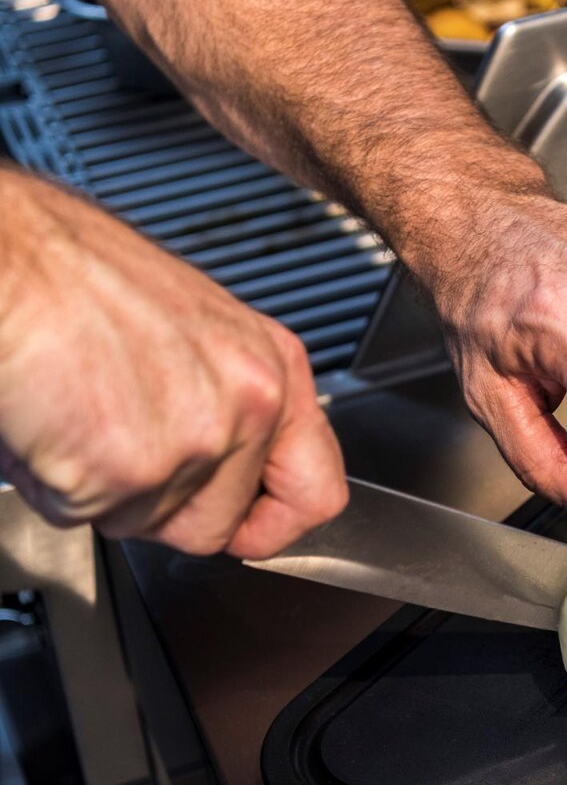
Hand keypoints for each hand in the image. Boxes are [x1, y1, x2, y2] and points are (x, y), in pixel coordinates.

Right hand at [0, 169, 346, 558]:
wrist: (6, 257)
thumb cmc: (76, 275)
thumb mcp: (198, 330)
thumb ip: (230, 401)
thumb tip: (234, 465)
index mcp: (274, 370)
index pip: (318, 491)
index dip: (273, 524)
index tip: (246, 526)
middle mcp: (250, 405)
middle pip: (217, 525)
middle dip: (161, 506)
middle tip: (119, 443)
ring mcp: (193, 443)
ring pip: (147, 525)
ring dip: (101, 491)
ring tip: (77, 414)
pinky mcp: (127, 471)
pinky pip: (85, 516)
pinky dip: (53, 484)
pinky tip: (47, 420)